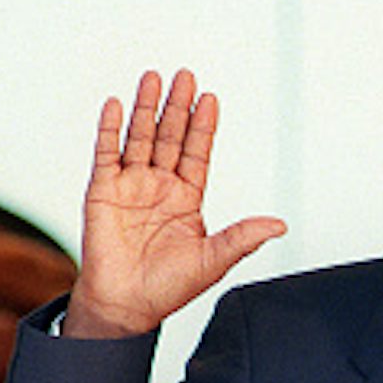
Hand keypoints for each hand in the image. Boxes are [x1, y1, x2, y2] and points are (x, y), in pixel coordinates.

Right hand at [65, 69, 285, 337]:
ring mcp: (131, 185)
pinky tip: (116, 104)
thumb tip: (280, 224)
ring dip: (146, 108)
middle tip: (186, 76)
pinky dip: (110, 129)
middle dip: (178, 107)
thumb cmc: (169, 288)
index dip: (204, 127)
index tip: (211, 98)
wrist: (126, 306)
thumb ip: (244, 237)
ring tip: (153, 78)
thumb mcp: (214, 260)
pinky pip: (107, 153)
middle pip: (171, 137)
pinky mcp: (102, 191)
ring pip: (140, 138)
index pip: (198, 153)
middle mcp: (160, 186)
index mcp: (187, 199)